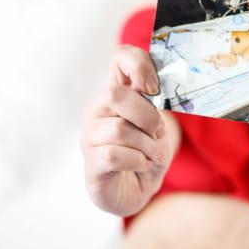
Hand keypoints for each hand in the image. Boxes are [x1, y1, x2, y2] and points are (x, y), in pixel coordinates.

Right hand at [80, 45, 179, 216]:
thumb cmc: (146, 153)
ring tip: (153, 155)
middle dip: (147, 116)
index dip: (138, 64)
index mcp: (118, 93)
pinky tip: (142, 165)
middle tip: (158, 133)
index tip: (154, 88)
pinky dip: (138, 161)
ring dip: (148, 145)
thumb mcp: (156, 125)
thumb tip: (152, 92)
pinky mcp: (92, 163)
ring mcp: (90, 136)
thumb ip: (153, 105)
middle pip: (116, 94)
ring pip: (120, 129)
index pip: (121, 58)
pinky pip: (115, 155)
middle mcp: (98, 109)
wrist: (137, 190)